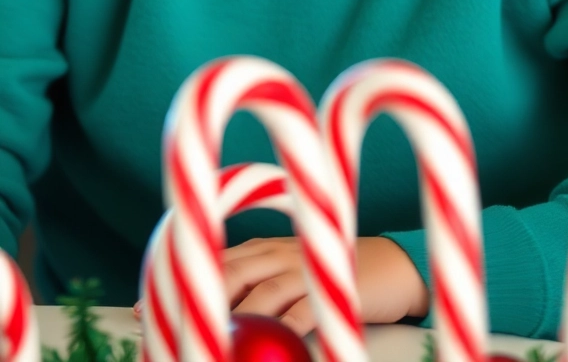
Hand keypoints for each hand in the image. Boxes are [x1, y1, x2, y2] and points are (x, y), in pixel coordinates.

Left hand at [133, 236, 429, 337]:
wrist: (393, 266)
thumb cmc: (332, 274)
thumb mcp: (291, 274)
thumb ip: (257, 288)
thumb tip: (217, 322)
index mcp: (263, 248)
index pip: (212, 262)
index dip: (177, 283)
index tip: (141, 309)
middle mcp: (277, 252)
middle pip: (229, 274)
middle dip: (195, 301)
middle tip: (164, 330)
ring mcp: (304, 267)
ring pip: (262, 295)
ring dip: (237, 323)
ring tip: (213, 347)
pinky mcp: (330, 287)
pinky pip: (302, 315)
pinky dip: (286, 334)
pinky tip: (275, 351)